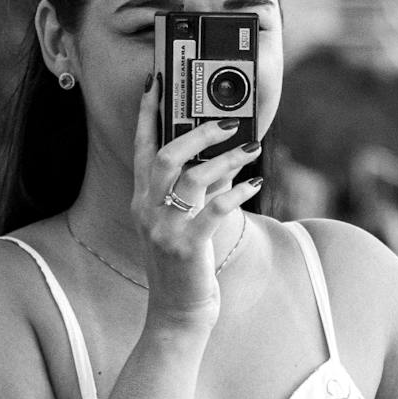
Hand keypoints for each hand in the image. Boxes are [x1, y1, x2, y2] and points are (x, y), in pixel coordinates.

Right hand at [131, 76, 261, 322]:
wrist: (176, 314)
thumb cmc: (184, 268)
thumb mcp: (183, 224)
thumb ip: (199, 193)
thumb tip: (228, 162)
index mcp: (142, 201)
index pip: (141, 148)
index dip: (148, 114)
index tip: (157, 84)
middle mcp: (147, 210)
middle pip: (165, 155)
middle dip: (196, 132)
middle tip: (226, 121)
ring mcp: (164, 228)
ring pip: (192, 177)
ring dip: (226, 159)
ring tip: (251, 149)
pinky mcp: (187, 246)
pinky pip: (216, 208)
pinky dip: (238, 191)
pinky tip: (255, 183)